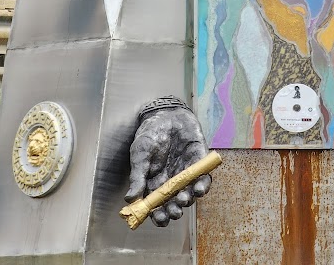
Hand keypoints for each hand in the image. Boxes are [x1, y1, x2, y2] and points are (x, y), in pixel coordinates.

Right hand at [125, 105, 211, 226]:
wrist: (166, 114)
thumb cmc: (150, 134)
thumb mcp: (140, 154)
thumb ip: (137, 175)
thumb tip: (130, 199)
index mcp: (155, 184)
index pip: (157, 206)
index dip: (158, 216)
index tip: (159, 219)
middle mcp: (172, 182)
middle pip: (174, 204)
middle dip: (174, 210)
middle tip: (174, 211)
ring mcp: (186, 173)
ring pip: (189, 194)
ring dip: (188, 200)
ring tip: (183, 199)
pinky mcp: (199, 162)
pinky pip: (203, 178)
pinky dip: (203, 186)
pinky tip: (199, 189)